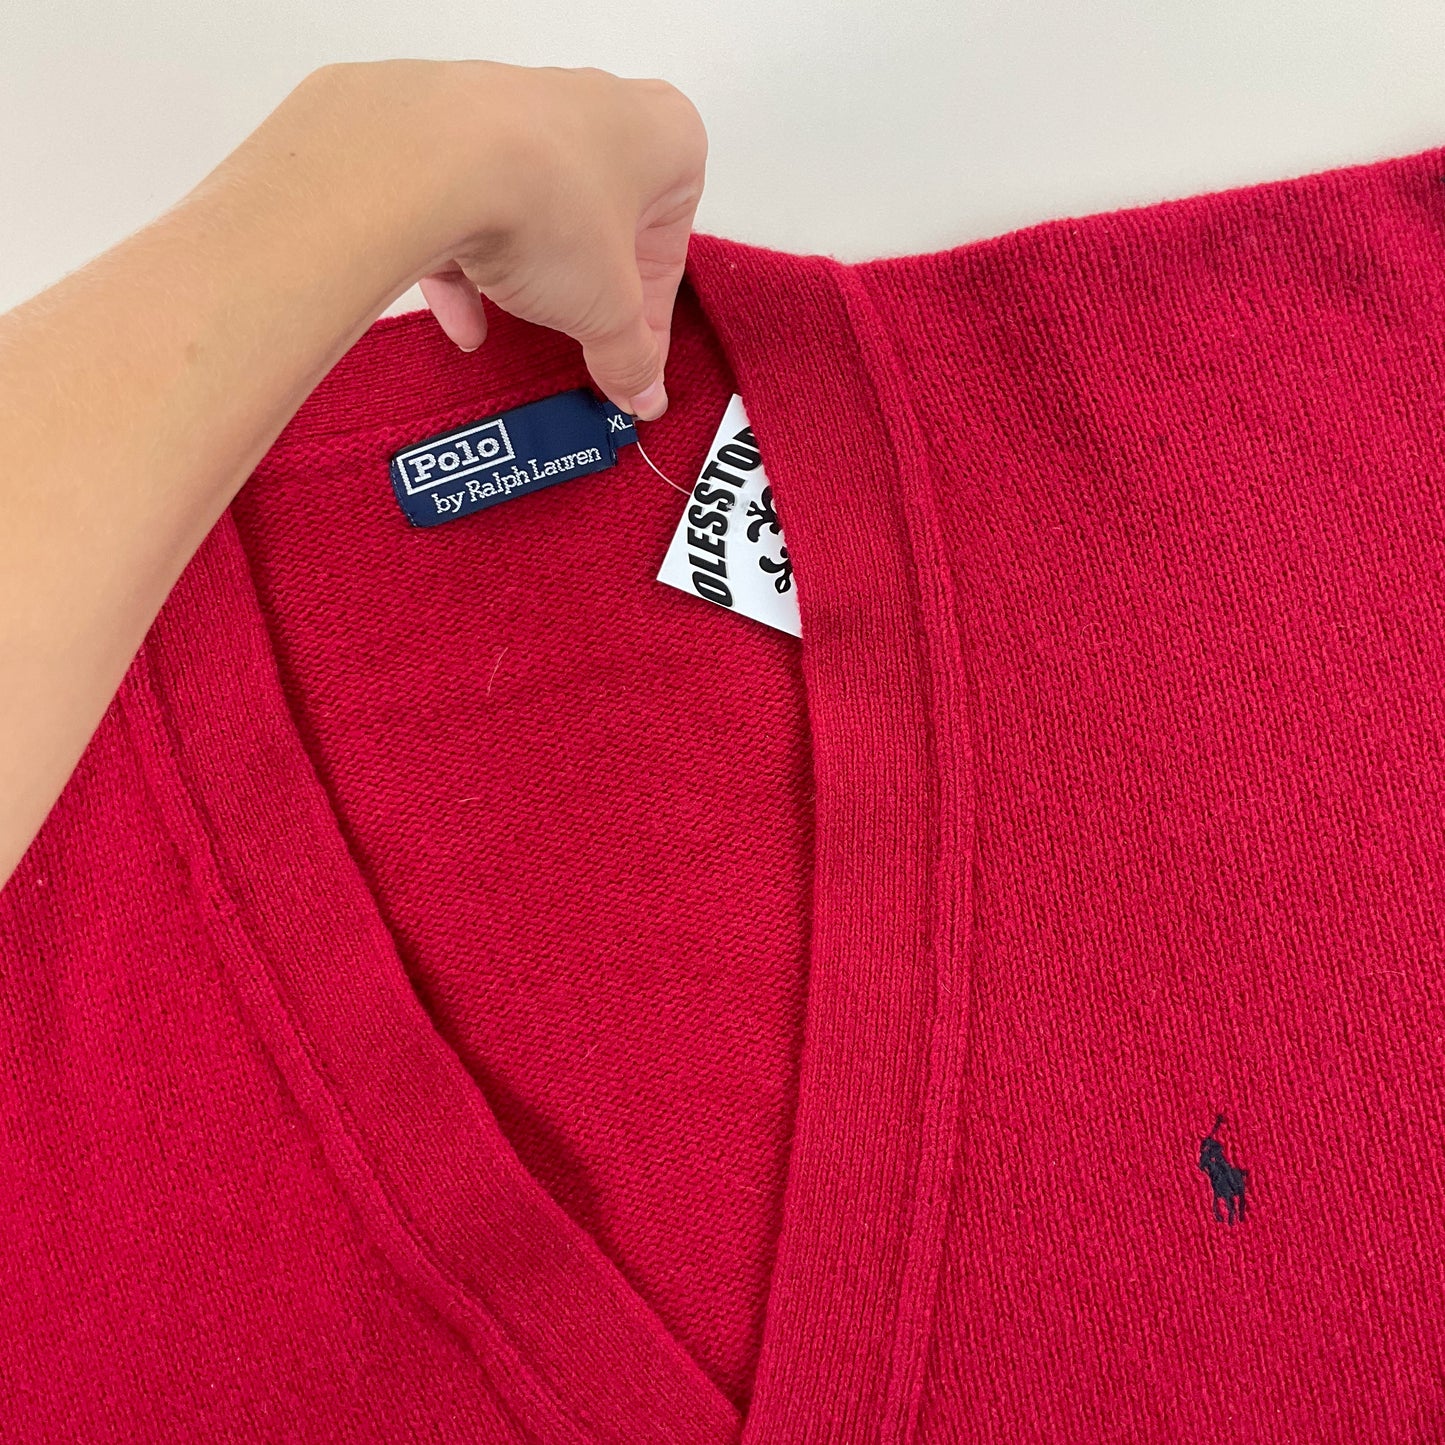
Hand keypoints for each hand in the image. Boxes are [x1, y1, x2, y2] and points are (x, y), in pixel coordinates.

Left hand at [299, 60, 707, 420]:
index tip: (632, 361)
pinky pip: (474, 203)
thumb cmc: (548, 204)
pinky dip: (471, 262)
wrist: (433, 160)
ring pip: (540, 209)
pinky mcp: (458, 127)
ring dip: (532, 273)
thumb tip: (642, 391)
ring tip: (522, 322)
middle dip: (592, 286)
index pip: (671, 244)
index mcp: (666, 138)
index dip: (650, 317)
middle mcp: (600, 109)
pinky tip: (465, 322)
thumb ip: (631, 356)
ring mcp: (526, 111)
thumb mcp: (609, 309)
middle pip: (607, 221)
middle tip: (585, 337)